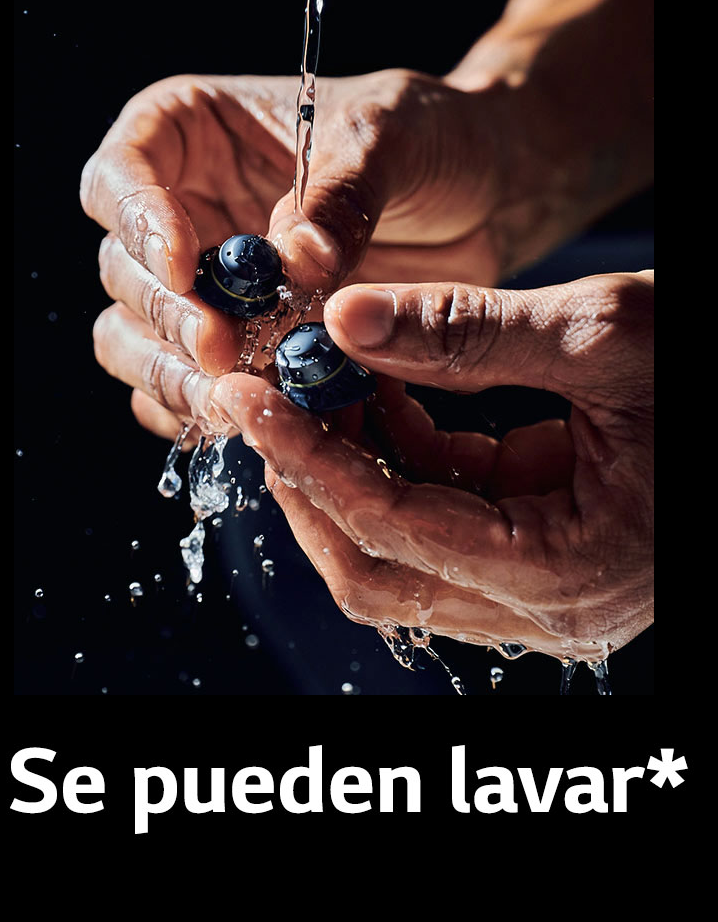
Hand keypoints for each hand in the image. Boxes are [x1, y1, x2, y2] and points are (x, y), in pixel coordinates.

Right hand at [82, 66, 522, 454]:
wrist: (485, 196)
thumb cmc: (430, 136)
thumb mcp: (392, 136)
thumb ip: (343, 192)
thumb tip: (294, 259)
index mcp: (192, 129)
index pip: (122, 172)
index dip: (137, 219)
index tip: (184, 265)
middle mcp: (182, 208)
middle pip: (124, 268)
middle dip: (164, 316)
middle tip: (220, 350)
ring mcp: (205, 285)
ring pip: (137, 340)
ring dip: (174, 376)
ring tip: (238, 398)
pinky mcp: (237, 348)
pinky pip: (189, 393)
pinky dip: (211, 412)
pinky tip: (260, 420)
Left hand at [212, 270, 653, 665]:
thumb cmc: (709, 366)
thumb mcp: (601, 334)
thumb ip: (470, 333)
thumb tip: (346, 315)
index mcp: (572, 573)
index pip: (399, 532)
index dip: (312, 460)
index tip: (249, 392)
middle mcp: (553, 607)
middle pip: (381, 570)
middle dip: (308, 478)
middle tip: (252, 386)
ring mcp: (547, 586)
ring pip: (402, 549)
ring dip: (343, 464)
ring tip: (301, 370)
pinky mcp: (543, 547)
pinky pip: (443, 514)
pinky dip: (394, 453)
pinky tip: (367, 379)